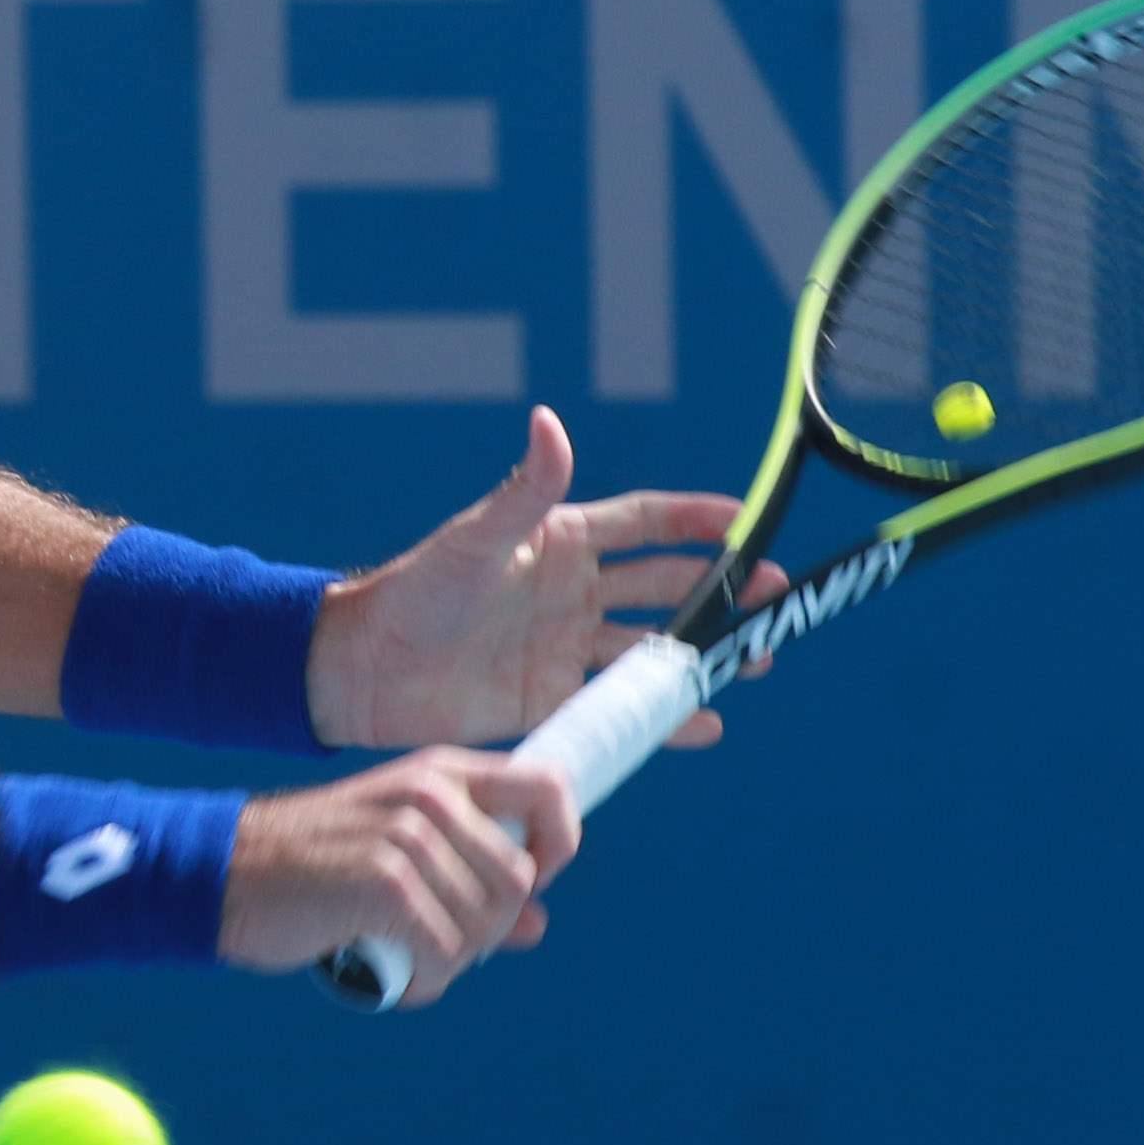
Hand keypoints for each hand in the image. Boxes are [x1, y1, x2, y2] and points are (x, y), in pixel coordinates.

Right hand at [220, 747, 582, 1007]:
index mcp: (440, 773)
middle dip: (489, 931)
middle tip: (440, 944)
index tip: (531, 887)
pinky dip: (425, 982)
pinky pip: (444, 953)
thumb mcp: (394, 846)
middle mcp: (430, 795)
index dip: (557, 846)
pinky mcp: (384, 884)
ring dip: (452, 962)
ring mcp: (406, 836)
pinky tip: (392, 976)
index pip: (548, 790)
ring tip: (409, 962)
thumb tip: (535, 923)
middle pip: (517, 881)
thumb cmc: (309, 865)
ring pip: (484, 926)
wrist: (221, 872)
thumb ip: (466, 872)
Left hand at [304, 406, 782, 751]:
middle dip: (722, 591)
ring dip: (705, 653)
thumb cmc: (415, 590)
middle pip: (666, 585)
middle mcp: (573, 591)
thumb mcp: (476, 538)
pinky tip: (705, 722)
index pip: (646, 522)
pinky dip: (663, 716)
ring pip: (653, 647)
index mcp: (561, 540)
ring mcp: (566, 646)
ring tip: (760, 660)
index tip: (748, 521)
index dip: (697, 520)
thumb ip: (525, 489)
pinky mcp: (552, 698)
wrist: (366, 668)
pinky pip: (619, 706)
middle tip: (777, 598)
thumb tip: (551, 422)